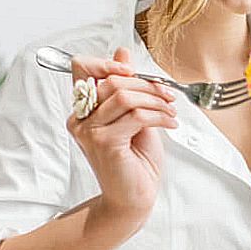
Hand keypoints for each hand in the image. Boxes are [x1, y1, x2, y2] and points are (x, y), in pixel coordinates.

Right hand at [67, 47, 177, 229]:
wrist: (134, 197)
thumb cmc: (135, 160)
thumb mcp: (134, 115)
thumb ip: (127, 86)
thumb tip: (123, 52)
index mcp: (83, 108)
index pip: (81, 68)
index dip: (106, 61)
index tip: (131, 70)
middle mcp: (80, 119)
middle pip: (112, 81)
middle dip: (147, 84)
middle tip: (168, 95)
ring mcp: (89, 131)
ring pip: (124, 96)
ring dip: (155, 100)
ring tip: (171, 110)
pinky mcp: (103, 143)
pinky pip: (135, 115)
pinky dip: (159, 115)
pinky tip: (170, 123)